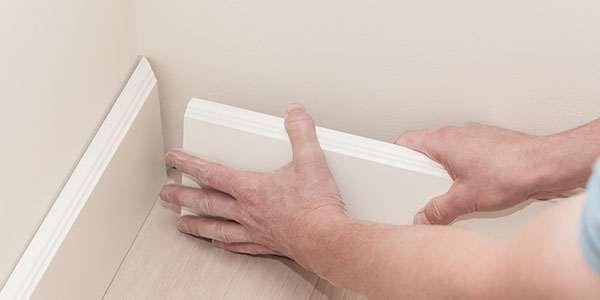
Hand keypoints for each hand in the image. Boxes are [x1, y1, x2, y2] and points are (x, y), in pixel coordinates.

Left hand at [160, 104, 346, 267]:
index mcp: (252, 188)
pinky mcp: (265, 244)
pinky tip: (218, 243)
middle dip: (182, 196)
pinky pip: (237, 245)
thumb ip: (301, 133)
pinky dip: (224, 243)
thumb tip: (295, 113)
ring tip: (181, 224)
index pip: (212, 172)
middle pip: (206, 202)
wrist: (325, 239)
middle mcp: (247, 211)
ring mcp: (254, 230)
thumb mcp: (312, 161)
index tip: (174, 159)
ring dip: (196, 224)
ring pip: (216, 227)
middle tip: (166, 194)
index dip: (189, 163)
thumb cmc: (316, 207)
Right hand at [395, 123, 567, 224]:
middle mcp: (458, 133)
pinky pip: (468, 154)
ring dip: (449, 169)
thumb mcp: (466, 199)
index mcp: (443, 140)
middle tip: (430, 187)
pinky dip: (468, 168)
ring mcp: (475, 136)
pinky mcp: (490, 142)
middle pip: (428, 148)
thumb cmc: (513, 170)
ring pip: (449, 151)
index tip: (394, 166)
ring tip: (459, 188)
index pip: (407, 140)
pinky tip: (479, 185)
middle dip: (426, 169)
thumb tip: (426, 217)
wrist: (547, 165)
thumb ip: (439, 210)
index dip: (397, 154)